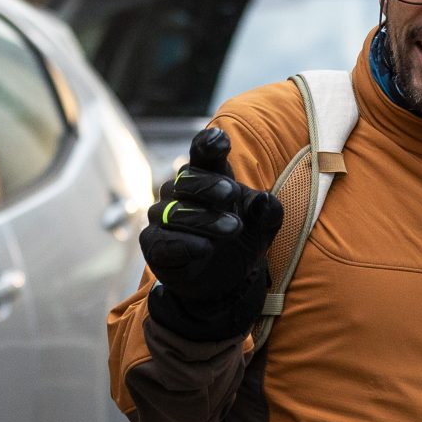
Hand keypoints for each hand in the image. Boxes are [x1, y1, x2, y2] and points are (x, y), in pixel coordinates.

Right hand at [141, 126, 283, 340]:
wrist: (225, 282)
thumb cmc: (241, 241)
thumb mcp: (263, 227)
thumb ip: (268, 212)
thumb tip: (265, 200)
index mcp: (208, 177)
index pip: (202, 154)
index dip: (208, 144)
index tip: (219, 139)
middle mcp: (180, 192)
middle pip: (187, 179)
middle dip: (208, 185)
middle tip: (230, 193)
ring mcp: (163, 218)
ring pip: (175, 211)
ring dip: (204, 219)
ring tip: (234, 228)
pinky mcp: (154, 245)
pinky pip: (164, 241)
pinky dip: (185, 244)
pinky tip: (205, 248)